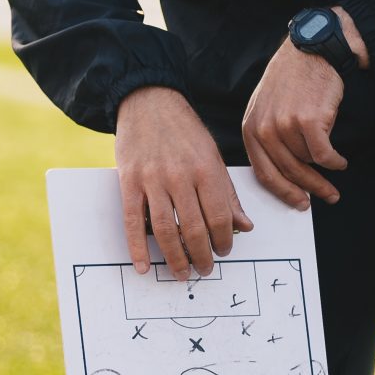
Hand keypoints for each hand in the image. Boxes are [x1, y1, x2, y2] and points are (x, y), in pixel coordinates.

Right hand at [115, 86, 250, 277]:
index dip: (224, 239)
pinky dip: (137, 248)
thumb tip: (244, 226)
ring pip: (166, 230)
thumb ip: (228, 193)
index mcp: (206, 169)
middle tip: (205, 269)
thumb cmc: (184, 130)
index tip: (225, 251)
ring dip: (175, 257)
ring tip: (182, 272)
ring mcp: (153, 179)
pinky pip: (133, 221)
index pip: (220, 216)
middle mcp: (180, 175)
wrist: (149, 101)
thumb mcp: (213, 156)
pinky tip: (144, 266)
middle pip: (194, 228)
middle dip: (202, 255)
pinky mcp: (129, 181)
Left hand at [242, 7, 366, 210]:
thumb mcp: (266, 106)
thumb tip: (284, 171)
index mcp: (251, 128)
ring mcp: (286, 126)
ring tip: (336, 167)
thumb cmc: (292, 79)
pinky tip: (340, 161)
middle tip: (326, 197)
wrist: (311, 51)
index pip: (263, 172)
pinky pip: (324, 155)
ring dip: (324, 169)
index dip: (283, 191)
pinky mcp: (309, 122)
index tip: (298, 201)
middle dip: (309, 189)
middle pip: (288, 173)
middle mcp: (264, 129)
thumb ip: (268, 137)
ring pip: (308, 163)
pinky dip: (335, 161)